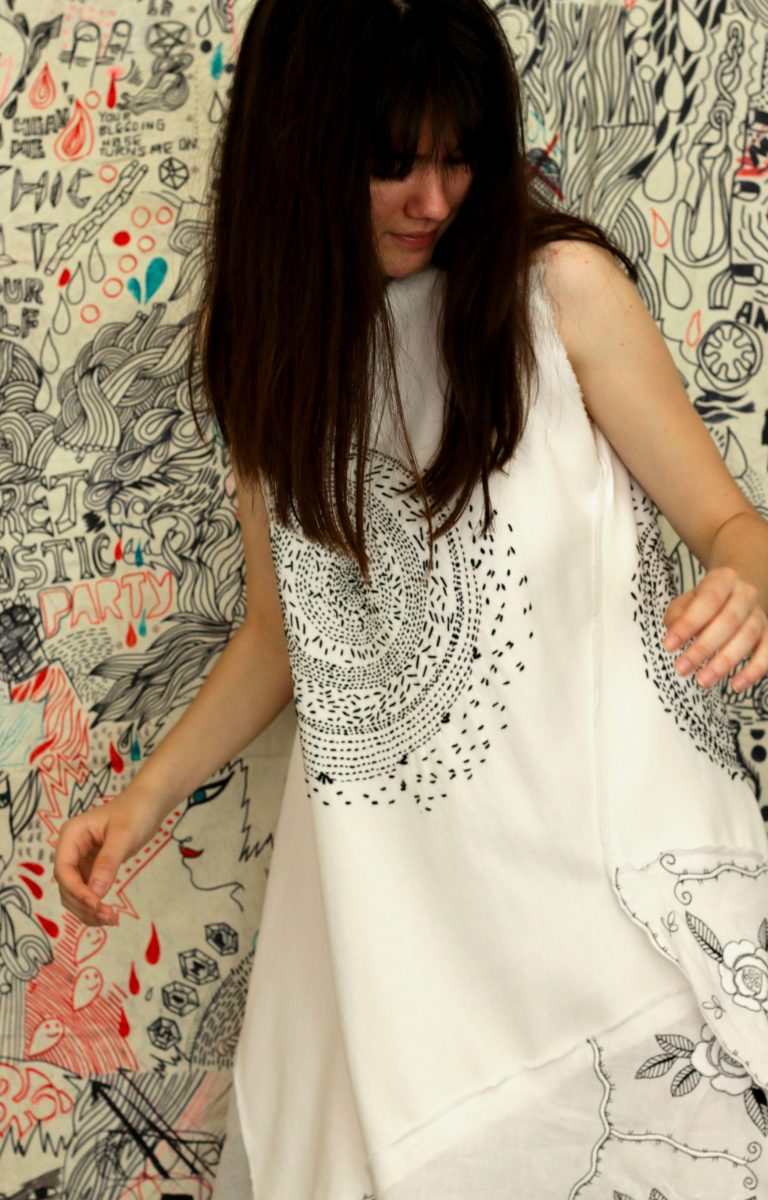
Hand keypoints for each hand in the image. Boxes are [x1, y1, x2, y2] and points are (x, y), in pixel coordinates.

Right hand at [53, 792, 161, 926]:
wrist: (147, 804)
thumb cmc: (135, 813)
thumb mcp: (123, 836)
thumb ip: (108, 863)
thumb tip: (95, 893)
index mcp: (71, 835)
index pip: (63, 869)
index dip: (76, 890)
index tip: (96, 904)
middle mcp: (70, 849)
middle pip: (66, 885)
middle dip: (84, 904)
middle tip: (109, 916)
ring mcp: (80, 860)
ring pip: (74, 893)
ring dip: (88, 910)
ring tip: (111, 919)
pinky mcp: (91, 868)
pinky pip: (87, 892)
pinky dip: (95, 906)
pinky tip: (109, 915)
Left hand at [662, 566, 767, 691]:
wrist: (740, 589)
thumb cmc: (707, 600)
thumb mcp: (688, 599)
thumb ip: (678, 615)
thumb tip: (675, 635)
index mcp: (724, 579)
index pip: (708, 600)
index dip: (688, 624)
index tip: (668, 646)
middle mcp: (746, 594)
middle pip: (729, 621)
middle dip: (703, 648)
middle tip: (681, 669)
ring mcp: (760, 614)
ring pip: (748, 638)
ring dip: (724, 662)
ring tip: (703, 682)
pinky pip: (767, 653)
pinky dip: (753, 671)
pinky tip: (735, 686)